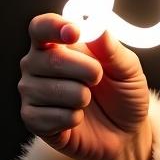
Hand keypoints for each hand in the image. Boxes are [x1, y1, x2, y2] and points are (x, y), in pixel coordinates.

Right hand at [18, 14, 149, 159]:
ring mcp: (31, 91)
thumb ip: (112, 49)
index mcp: (57, 44)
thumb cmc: (122, 94)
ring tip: (88, 100)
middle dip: (87, 70)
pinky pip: (53, 116)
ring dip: (82, 97)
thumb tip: (98, 27)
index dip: (54, 27)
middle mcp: (37, 64)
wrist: (124, 132)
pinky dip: (74, 118)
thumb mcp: (128, 70)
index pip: (41, 27)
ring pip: (54, 90)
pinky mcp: (32, 119)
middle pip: (52, 59)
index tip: (74, 33)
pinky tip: (78, 119)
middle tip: (99, 78)